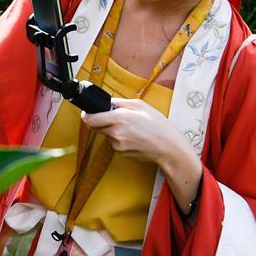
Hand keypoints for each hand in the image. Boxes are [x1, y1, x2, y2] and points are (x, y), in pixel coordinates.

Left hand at [82, 97, 203, 221]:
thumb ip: (120, 102)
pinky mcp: (120, 152)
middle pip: (95, 127)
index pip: (91, 119)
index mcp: (120, 118)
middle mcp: (116, 132)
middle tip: (112, 118)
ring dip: (111, 130)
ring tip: (130, 128)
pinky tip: (132, 137)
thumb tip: (107, 102)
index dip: (87, 115)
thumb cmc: (157, 125)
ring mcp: (117, 144)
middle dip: (100, 121)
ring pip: (105, 135)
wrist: (168, 147)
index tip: (87, 113)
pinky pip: (114, 143)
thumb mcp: (140, 105)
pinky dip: (119, 139)